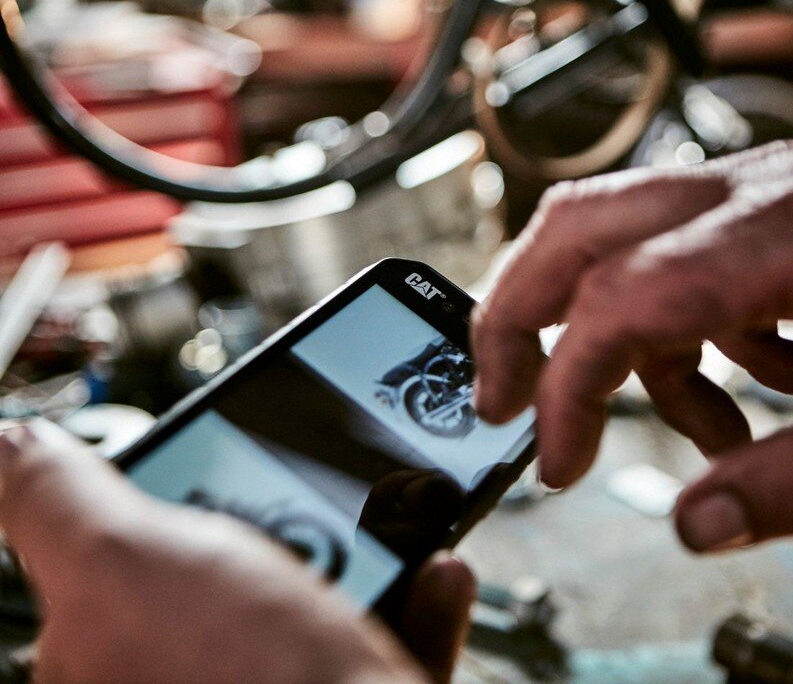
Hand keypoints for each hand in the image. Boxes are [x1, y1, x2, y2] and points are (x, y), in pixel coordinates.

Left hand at [0, 420, 473, 683]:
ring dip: (351, 557)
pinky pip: (377, 642)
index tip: (197, 476)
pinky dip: (409, 601)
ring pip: (304, 611)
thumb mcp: (127, 563)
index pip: (105, 573)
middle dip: (264, 528)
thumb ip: (61, 505)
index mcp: (99, 669)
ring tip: (374, 523)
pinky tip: (429, 573)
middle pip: (216, 584)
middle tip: (290, 499)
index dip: (147, 511)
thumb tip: (16, 452)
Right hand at [472, 136, 792, 551]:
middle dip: (513, 315)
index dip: (567, 388)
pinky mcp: (770, 203)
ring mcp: (757, 186)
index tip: (557, 461)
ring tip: (700, 429)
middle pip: (574, 225)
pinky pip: (682, 257)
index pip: (619, 299)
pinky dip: (688, 331)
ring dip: (611, 333)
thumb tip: (695, 526)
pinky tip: (766, 391)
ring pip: (613, 229)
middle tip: (502, 398)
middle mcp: (752, 191)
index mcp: (785, 238)